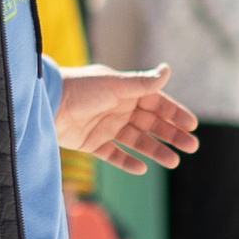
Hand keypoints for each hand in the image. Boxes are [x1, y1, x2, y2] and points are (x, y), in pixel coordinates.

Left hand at [54, 63, 198, 170]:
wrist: (46, 103)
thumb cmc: (80, 89)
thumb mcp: (114, 85)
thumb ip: (142, 83)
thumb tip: (168, 70)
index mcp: (125, 91)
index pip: (156, 103)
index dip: (174, 113)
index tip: (192, 125)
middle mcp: (118, 108)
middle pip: (151, 124)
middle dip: (172, 134)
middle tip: (192, 146)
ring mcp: (105, 127)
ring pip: (137, 141)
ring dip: (155, 150)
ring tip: (173, 161)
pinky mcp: (92, 143)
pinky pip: (114, 154)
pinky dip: (127, 161)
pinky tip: (142, 168)